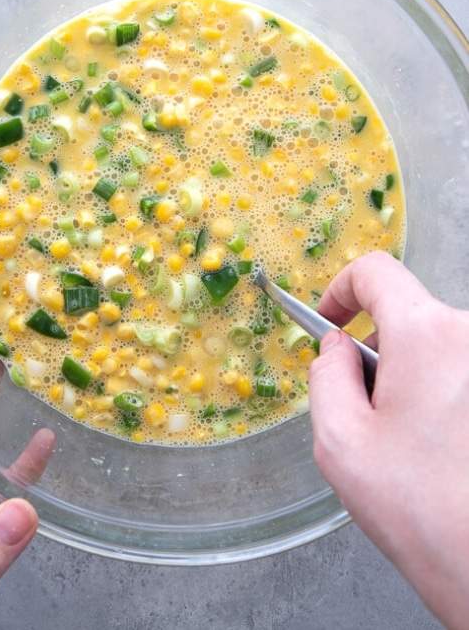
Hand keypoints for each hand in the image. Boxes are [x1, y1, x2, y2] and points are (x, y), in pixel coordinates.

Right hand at [309, 252, 468, 629]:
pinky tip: (444, 451)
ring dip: (418, 380)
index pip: (376, 272)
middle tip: (368, 411)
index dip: (340, 290)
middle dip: (381, 352)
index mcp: (429, 336)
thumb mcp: (339, 439)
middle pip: (413, 316)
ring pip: (443, 349)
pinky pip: (465, 375)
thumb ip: (326, 374)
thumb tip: (337, 348)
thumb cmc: (420, 509)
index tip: (329, 323)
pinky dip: (448, 399)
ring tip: (412, 444)